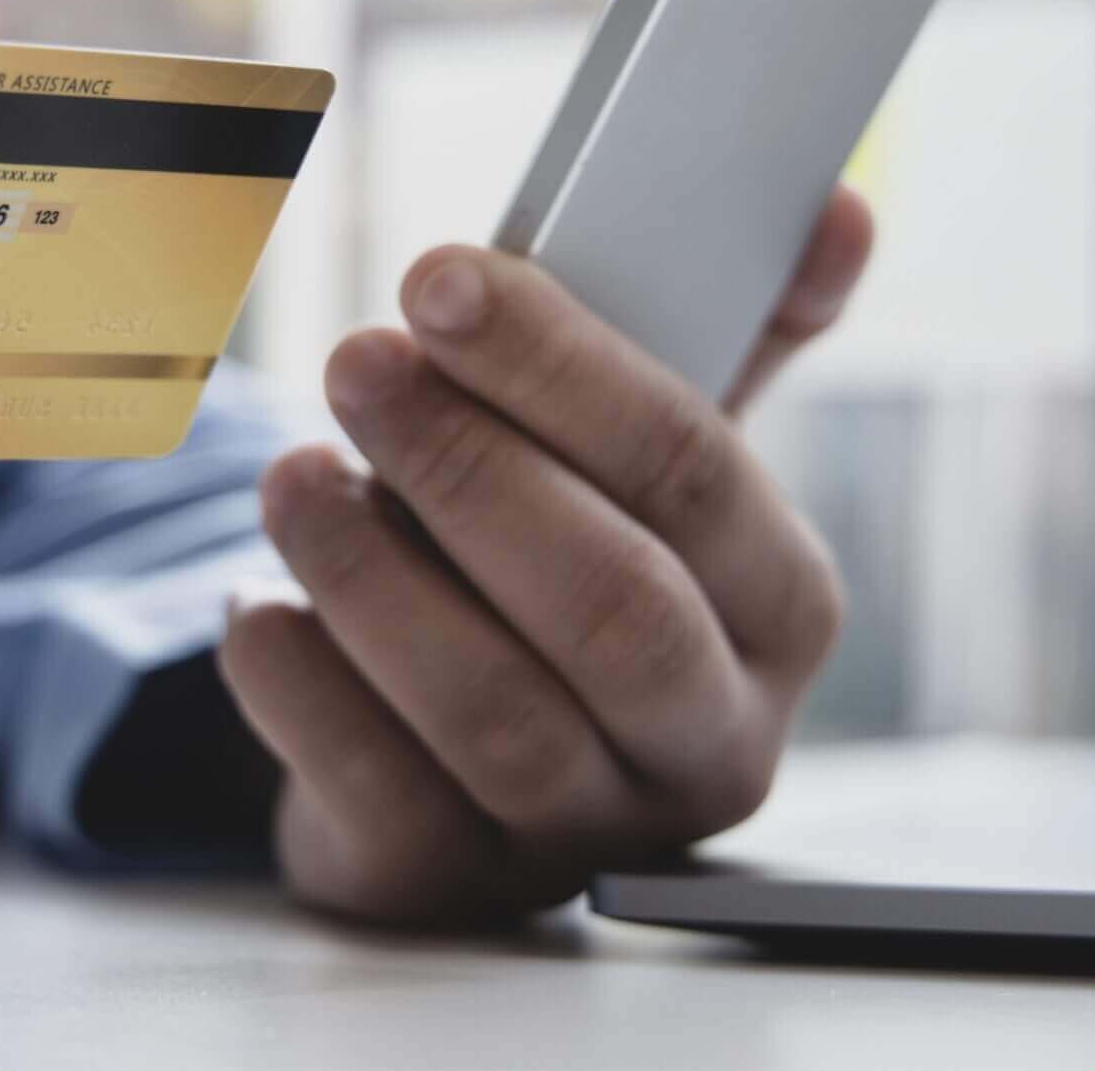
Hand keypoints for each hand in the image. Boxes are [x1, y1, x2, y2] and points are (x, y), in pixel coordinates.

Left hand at [221, 189, 871, 922]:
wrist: (462, 764)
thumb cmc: (569, 569)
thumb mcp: (654, 469)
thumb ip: (733, 338)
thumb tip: (835, 207)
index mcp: (782, 610)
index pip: (697, 475)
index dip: (563, 369)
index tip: (442, 279)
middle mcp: (710, 739)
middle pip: (613, 606)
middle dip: (470, 466)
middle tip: (357, 361)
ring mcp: (587, 832)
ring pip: (493, 709)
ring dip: (373, 573)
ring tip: (289, 478)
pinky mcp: (456, 888)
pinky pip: (381, 794)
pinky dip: (306, 691)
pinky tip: (259, 612)